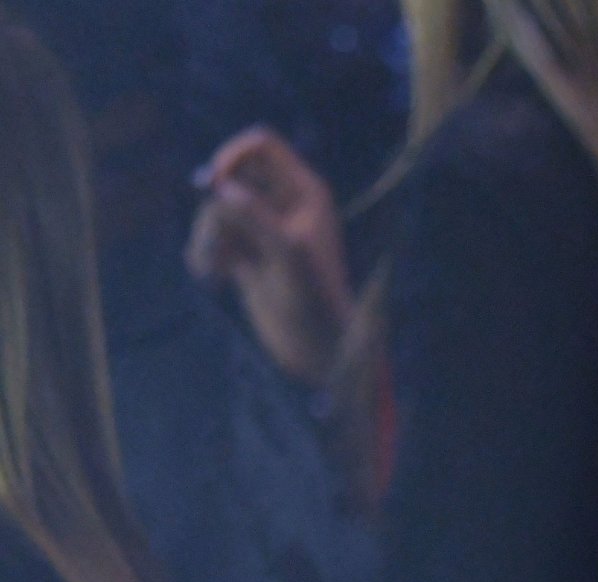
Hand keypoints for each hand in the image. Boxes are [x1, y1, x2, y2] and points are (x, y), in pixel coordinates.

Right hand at [186, 126, 353, 385]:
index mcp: (304, 191)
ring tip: (214, 270)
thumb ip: (253, 215)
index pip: (261, 145)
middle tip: (220, 240)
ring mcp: (262, 229)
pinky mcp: (245, 255)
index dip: (232, 155)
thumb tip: (217, 185)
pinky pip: (210, 238)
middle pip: (229, 178)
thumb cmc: (315, 298)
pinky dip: (205, 253)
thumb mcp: (286, 253)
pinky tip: (212, 277)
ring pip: (215, 211)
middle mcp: (283, 204)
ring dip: (207, 236)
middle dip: (215, 206)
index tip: (215, 183)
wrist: (318, 346)